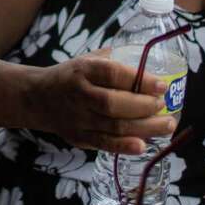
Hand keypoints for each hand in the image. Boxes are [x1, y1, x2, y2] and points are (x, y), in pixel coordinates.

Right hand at [22, 54, 176, 154]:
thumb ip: (113, 60)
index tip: (161, 85)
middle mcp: (79, 94)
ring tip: (167, 125)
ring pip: (113, 126)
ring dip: (144, 128)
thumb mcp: (86, 60)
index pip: (113, 74)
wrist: (37, 98)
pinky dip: (124, 146)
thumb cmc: (71, 76)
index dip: (139, 80)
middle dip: (144, 106)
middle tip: (164, 105)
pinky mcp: (78, 137)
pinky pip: (104, 144)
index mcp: (82, 70)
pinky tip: (144, 145)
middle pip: (114, 103)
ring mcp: (78, 119)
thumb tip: (148, 58)